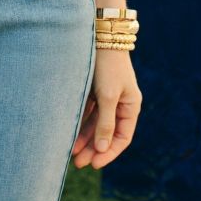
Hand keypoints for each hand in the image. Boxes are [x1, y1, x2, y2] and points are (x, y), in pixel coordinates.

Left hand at [71, 49, 141, 169]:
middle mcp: (121, 104)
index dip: (109, 152)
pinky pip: (88, 113)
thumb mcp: (107, 96)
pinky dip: (80, 124)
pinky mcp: (94, 90)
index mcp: (131, 106)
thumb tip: (104, 149)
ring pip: (96, 124)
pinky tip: (69, 134)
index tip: (94, 164)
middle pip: (108, 133)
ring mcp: (107, 97)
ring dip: (85, 139)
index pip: (122, 137)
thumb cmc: (107, 66)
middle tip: (78, 164)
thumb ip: (105, 123)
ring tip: (71, 154)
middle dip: (94, 149)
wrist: (99, 35)